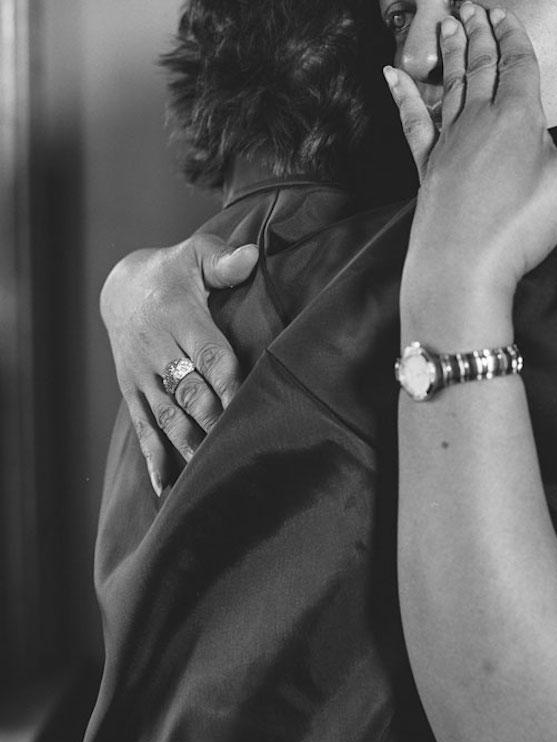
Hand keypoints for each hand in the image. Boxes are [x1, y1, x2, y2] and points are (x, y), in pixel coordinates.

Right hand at [99, 234, 257, 493]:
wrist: (121, 286)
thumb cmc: (174, 270)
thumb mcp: (196, 254)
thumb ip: (224, 260)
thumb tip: (250, 255)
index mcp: (177, 316)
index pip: (208, 354)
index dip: (228, 382)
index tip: (248, 405)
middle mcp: (156, 348)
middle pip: (188, 391)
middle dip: (212, 421)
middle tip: (237, 448)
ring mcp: (141, 373)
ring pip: (167, 415)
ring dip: (188, 444)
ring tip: (209, 472)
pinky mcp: (131, 390)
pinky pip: (142, 426)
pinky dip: (154, 457)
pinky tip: (167, 487)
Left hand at [385, 2, 556, 308]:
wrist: (462, 268)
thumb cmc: (522, 227)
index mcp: (517, 117)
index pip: (517, 64)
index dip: (513, 36)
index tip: (503, 14)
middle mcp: (478, 120)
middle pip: (481, 67)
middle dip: (480, 36)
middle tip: (473, 8)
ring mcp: (448, 142)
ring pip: (451, 85)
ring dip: (451, 54)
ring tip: (447, 27)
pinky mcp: (427, 166)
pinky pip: (414, 120)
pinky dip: (405, 95)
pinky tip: (392, 77)